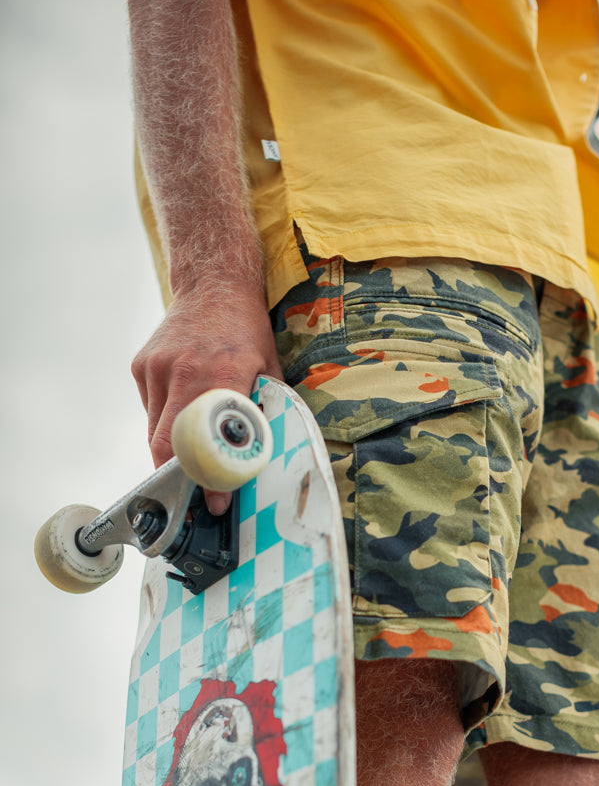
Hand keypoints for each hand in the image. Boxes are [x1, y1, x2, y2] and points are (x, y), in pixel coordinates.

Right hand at [131, 278, 281, 513]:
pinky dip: (165, 422)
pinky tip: (183, 410)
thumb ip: (265, 412)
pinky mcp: (141, 366)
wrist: (213, 283)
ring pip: (154, 432)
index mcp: (222, 374)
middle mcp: (184, 371)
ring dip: (172, 452)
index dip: (208, 477)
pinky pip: (149, 411)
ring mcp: (157, 368)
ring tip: (192, 459)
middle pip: (166, 445)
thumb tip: (263, 458)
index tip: (213, 502)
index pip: (206, 441)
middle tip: (194, 497)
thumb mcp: (269, 370)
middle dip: (178, 478)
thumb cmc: (247, 331)